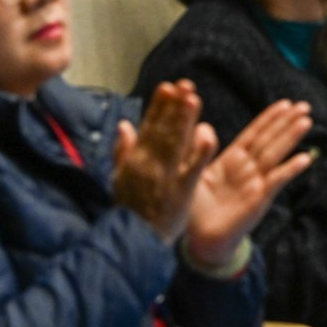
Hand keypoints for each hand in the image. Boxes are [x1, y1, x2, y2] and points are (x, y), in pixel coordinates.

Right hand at [112, 82, 213, 242]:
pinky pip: (191, 168)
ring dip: (184, 120)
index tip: (167, 87)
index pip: (149, 127)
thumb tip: (125, 124)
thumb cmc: (130, 209)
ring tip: (192, 98)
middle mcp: (149, 164)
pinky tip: (206, 133)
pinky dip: (198, 151)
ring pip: (176, 143)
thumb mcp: (120, 178)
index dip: (158, 107)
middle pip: (164, 130)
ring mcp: (165, 176)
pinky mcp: (181, 190)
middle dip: (174, 107)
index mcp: (136, 159)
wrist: (134, 241)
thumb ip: (123, 150)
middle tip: (184, 85)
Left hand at [184, 99, 313, 267]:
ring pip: (275, 155)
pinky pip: (277, 181)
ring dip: (291, 138)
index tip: (285, 103)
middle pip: (270, 140)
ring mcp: (255, 183)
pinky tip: (305, 158)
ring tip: (306, 121)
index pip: (254, 134)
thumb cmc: (195, 208)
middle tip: (305, 106)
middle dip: (287, 123)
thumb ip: (197, 150)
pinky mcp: (259, 200)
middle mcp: (247, 169)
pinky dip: (290, 170)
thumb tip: (201, 125)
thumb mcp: (191, 174)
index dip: (270, 118)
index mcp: (232, 160)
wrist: (201, 240)